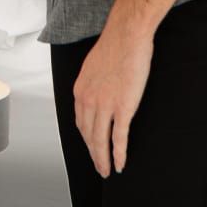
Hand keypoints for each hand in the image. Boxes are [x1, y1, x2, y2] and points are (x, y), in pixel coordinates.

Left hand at [72, 25, 153, 176]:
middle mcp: (88, 100)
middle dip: (93, 154)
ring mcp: (105, 105)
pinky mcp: (122, 108)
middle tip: (99, 167)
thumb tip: (96, 93)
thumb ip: (92, 85)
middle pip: (88, 135)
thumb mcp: (92, 68)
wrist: (126, 36)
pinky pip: (119, 137)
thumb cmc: (113, 47)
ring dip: (103, 158)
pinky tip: (120, 163)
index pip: (80, 122)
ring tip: (107, 170)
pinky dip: (118, 153)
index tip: (91, 148)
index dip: (86, 138)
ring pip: (100, 140)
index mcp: (80, 91)